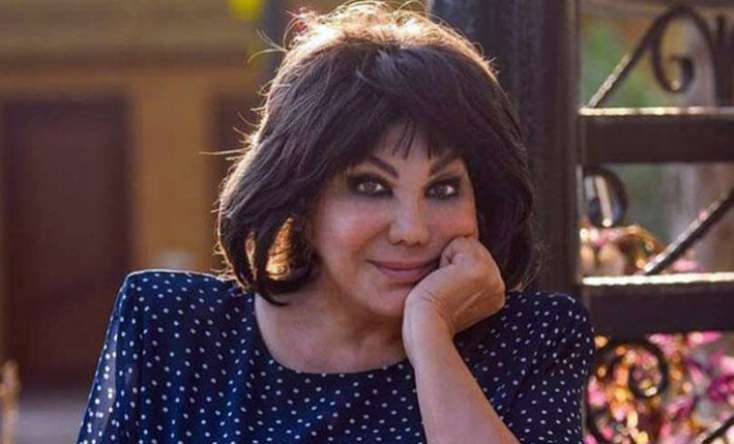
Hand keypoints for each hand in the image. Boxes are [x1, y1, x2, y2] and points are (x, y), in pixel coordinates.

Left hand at [402, 236, 505, 355]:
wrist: (427, 327)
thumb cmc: (431, 316)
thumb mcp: (456, 295)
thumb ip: (465, 278)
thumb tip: (456, 261)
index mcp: (496, 293)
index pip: (475, 257)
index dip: (455, 269)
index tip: (449, 293)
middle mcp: (499, 284)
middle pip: (472, 247)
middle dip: (452, 262)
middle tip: (445, 289)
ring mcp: (492, 276)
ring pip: (465, 244)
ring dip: (448, 260)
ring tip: (444, 285)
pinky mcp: (479, 269)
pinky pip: (458, 243)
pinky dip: (444, 257)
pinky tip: (443, 279)